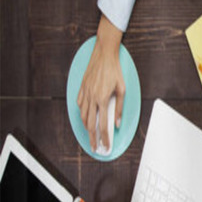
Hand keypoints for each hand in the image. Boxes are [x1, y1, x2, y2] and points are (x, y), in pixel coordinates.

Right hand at [77, 14, 124, 150]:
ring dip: (86, 127)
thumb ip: (119, 108)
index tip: (105, 146)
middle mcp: (92, 98)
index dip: (104, 138)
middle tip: (95, 147)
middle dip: (92, 138)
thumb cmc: (114, 71)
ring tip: (91, 135)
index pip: (103, 125)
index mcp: (103, 100)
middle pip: (90, 124)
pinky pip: (79, 104)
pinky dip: (82, 113)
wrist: (103, 54)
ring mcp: (85, 93)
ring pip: (83, 115)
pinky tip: (85, 117)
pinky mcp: (81, 88)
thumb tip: (117, 123)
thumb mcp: (122, 90)